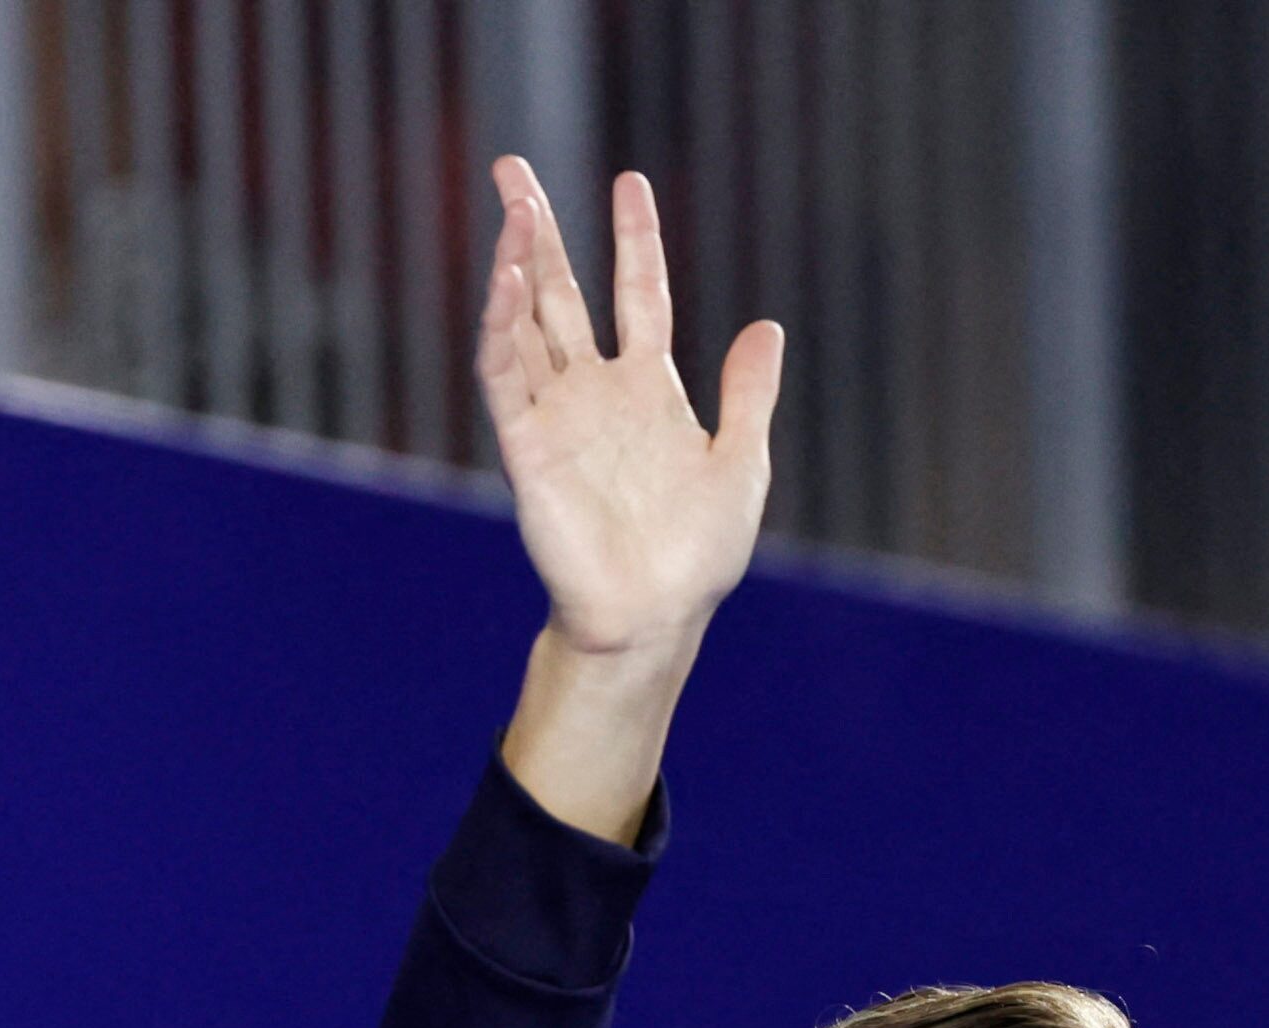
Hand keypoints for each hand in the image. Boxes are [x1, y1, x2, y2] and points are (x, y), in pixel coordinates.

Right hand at [478, 160, 782, 663]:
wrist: (655, 617)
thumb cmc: (696, 556)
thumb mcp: (741, 464)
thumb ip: (749, 396)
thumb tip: (767, 328)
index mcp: (648, 390)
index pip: (637, 294)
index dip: (634, 240)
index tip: (631, 182)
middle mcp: (595, 393)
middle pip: (562, 293)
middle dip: (540, 230)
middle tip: (512, 169)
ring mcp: (557, 415)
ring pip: (526, 322)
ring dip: (516, 264)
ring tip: (514, 207)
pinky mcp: (526, 446)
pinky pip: (505, 374)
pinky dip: (501, 325)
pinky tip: (505, 277)